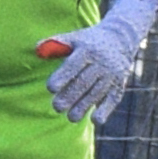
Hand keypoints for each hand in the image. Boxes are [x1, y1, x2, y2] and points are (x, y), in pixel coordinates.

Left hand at [38, 0, 157, 123]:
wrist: (120, 39)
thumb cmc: (88, 42)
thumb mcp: (74, 38)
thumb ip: (56, 44)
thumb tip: (37, 50)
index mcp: (87, 50)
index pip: (74, 64)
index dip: (62, 77)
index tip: (50, 88)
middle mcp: (102, 63)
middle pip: (84, 82)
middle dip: (70, 96)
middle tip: (56, 107)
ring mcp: (112, 75)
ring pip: (97, 93)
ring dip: (84, 107)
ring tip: (71, 118)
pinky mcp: (119, 85)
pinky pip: (113, 99)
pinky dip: (105, 110)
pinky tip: (95, 120)